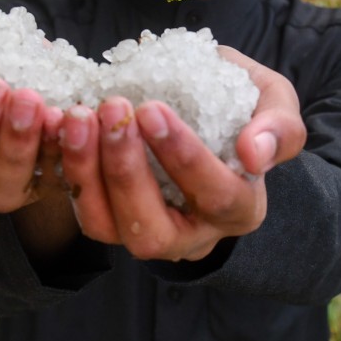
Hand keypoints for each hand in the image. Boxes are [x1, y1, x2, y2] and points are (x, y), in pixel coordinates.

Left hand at [59, 51, 304, 261]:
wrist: (212, 114)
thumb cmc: (245, 109)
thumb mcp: (276, 104)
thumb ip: (279, 126)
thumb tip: (253, 152)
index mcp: (239, 208)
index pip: (215, 195)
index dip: (183, 157)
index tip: (153, 108)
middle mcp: (194, 235)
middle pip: (153, 230)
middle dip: (127, 170)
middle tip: (112, 109)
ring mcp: (148, 233)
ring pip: (109, 228)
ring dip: (87, 172)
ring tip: (78, 116)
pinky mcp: (112, 219)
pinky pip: (83, 210)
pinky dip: (67, 170)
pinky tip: (61, 125)